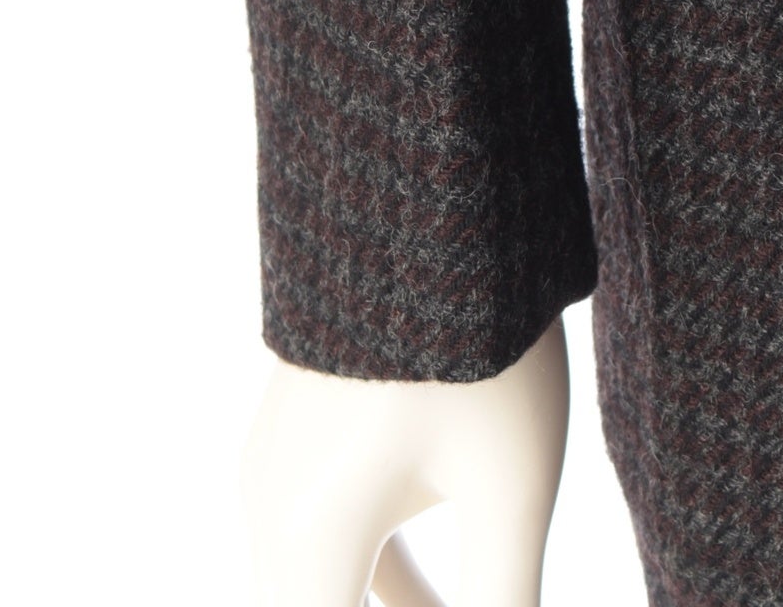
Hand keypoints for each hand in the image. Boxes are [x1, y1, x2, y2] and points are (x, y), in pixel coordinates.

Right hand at [239, 314, 572, 606]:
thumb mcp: (509, 493)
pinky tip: (438, 603)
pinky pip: (327, 533)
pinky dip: (379, 577)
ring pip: (319, 581)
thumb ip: (504, 603)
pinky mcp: (306, 430)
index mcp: (308, 536)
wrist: (437, 215)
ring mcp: (282, 461)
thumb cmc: (481, 351)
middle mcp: (273, 505)